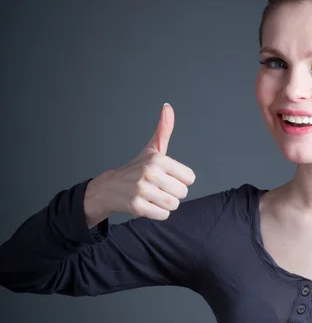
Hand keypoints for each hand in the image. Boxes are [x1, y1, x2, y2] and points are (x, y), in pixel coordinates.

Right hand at [99, 103, 195, 219]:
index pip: (189, 178)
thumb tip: (168, 107)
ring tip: (154, 196)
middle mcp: (150, 173)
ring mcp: (142, 190)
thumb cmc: (136, 168)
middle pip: (182, 193)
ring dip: (166, 204)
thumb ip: (164, 130)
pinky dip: (157, 213)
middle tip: (159, 188)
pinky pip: (163, 215)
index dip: (180, 180)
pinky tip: (148, 204)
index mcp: (158, 160)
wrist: (110, 187)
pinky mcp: (137, 206)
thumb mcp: (152, 148)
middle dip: (173, 193)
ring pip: (173, 205)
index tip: (168, 177)